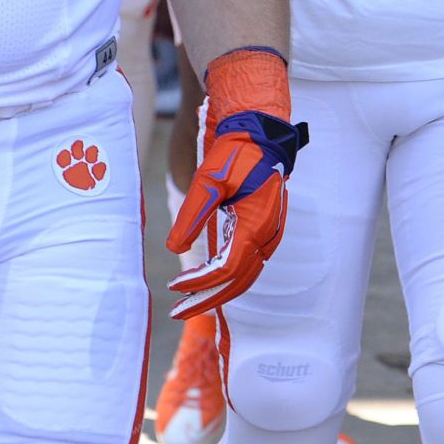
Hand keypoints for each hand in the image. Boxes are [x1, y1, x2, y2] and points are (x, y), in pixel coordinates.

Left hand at [166, 49, 307, 317]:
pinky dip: (229, 274)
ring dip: (219, 289)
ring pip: (246, 274)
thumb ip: (192, 215)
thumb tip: (173, 247)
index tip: (175, 288)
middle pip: (239, 280)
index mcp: (255, 225)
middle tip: (178, 311)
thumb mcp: (208, 181)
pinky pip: (249, 261)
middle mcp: (267, 235)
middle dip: (209, 298)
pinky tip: (209, 276)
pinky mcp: (266, 228)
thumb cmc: (235, 153)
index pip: (227, 268)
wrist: (261, 133)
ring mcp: (270, 233)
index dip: (201, 282)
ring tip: (190, 299)